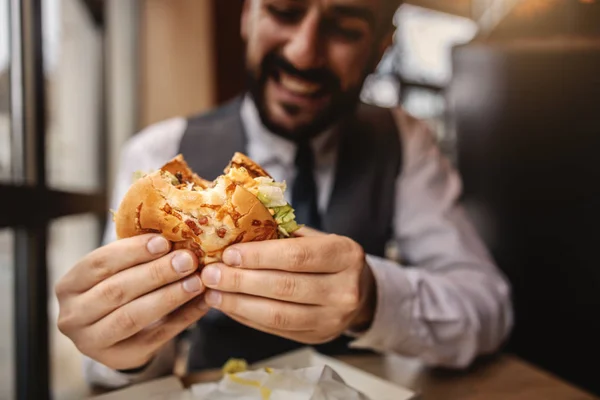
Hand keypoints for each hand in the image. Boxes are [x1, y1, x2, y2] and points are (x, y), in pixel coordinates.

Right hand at [55, 234, 208, 369]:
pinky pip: (157, 336)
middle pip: (116, 291)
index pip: (98, 263)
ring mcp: (93, 341)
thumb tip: (178, 236)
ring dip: (169, 296)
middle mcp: (73, 316)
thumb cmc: (117, 289)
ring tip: (196, 281)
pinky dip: (184, 317)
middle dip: (155, 273)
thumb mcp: (116, 272)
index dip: (131, 251)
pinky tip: (203, 302)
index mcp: (69, 286)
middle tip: (187, 260)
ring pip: (133, 316)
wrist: (115, 336)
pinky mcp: (122, 357)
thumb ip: (139, 257)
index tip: (163, 241)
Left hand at [200, 228, 376, 343]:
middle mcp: (345, 290)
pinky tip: (228, 306)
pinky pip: (275, 330)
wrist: (359, 290)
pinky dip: (247, 317)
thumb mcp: (316, 238)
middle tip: (210, 274)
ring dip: (239, 304)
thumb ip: (283, 236)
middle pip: (285, 287)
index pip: (297, 256)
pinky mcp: (317, 337)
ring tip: (213, 293)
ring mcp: (332, 319)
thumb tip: (234, 235)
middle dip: (241, 281)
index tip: (229, 253)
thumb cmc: (328, 257)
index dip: (260, 256)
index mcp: (346, 255)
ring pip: (278, 315)